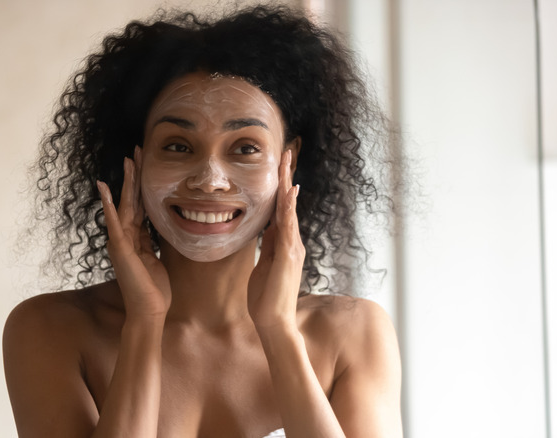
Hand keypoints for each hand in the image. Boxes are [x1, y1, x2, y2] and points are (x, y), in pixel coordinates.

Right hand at [97, 148, 171, 318]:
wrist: (149, 311)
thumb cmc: (154, 289)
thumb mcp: (156, 258)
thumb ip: (152, 241)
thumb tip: (157, 227)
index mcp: (136, 238)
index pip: (140, 204)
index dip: (142, 184)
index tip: (144, 164)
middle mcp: (125, 237)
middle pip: (131, 200)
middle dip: (134, 175)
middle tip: (136, 151)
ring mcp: (121, 242)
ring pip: (124, 205)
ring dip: (126, 182)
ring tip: (127, 160)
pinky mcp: (120, 250)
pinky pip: (114, 224)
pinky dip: (109, 207)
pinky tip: (104, 190)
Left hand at [247, 150, 304, 330]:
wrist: (274, 322)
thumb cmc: (266, 297)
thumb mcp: (264, 264)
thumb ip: (268, 245)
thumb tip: (268, 227)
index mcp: (283, 243)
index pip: (281, 208)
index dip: (281, 185)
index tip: (279, 164)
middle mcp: (292, 242)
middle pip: (289, 203)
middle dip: (287, 176)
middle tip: (286, 151)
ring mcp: (292, 248)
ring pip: (290, 210)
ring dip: (288, 184)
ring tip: (286, 162)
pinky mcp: (288, 257)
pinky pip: (288, 228)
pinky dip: (289, 209)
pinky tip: (289, 192)